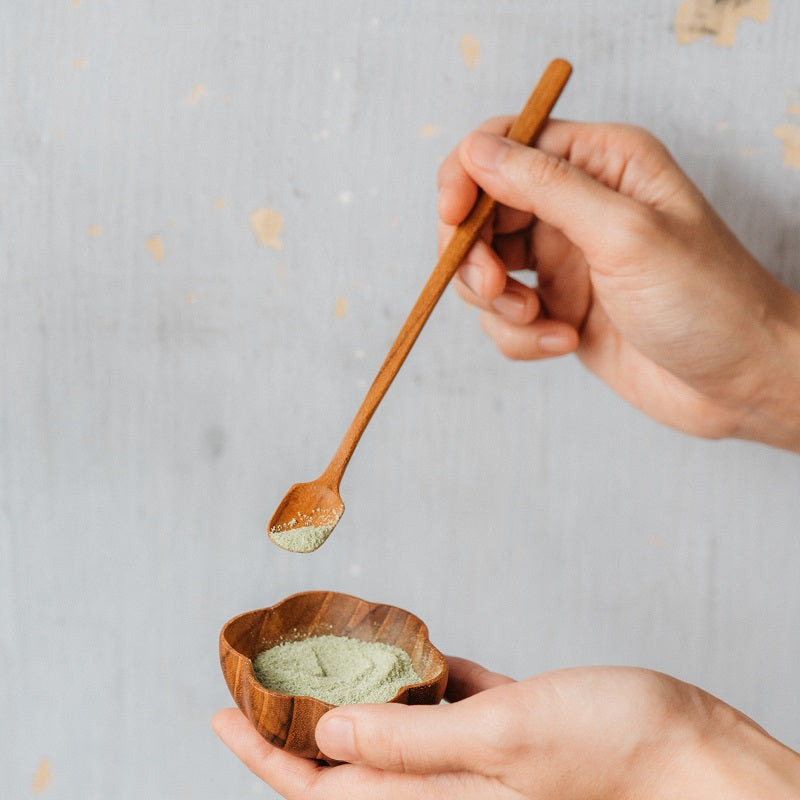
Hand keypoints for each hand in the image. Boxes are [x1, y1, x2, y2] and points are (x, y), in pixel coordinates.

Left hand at [212, 657, 799, 798]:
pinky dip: (419, 677)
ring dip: (357, 693)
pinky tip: (408, 646)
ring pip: (394, 728)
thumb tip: (328, 735)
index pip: (325, 788)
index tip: (219, 715)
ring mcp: (477, 759)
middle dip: (297, 725)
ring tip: (323, 653)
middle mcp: (449, 787)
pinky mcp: (505, 728)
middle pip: (348, 761)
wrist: (687, 750)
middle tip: (257, 680)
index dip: (265, 755)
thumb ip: (411, 744)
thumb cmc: (607, 749)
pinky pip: (444, 702)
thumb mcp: (502, 737)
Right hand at [438, 119, 799, 451]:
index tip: (453, 218)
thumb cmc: (707, 299)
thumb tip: (477, 151)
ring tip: (539, 319)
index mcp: (600, 163)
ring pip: (485, 268)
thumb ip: (546, 188)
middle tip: (494, 285)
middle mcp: (577, 206)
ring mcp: (565, 260)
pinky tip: (563, 343)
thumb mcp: (625, 233)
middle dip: (475, 253)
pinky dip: (521, 335)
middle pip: (482, 210)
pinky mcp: (558, 308)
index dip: (467, 177)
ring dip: (497, 301)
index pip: (506, 145)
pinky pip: (505, 317)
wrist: (738, 381)